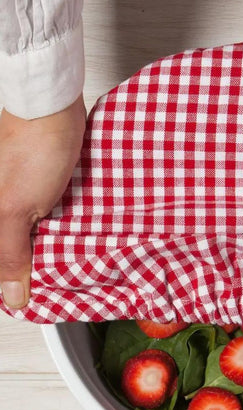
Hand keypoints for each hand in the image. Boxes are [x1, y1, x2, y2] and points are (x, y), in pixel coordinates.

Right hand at [0, 95, 85, 308]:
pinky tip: (67, 244)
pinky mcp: (34, 187)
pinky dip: (52, 234)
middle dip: (27, 272)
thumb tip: (12, 297)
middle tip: (50, 290)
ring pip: (27, 237)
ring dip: (42, 254)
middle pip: (9, 252)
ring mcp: (12, 197)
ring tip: (63, 273)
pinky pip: (41, 220)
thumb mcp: (16, 210)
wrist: (53, 105)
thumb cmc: (32, 149)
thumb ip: (10, 254)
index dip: (7, 285)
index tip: (26, 303)